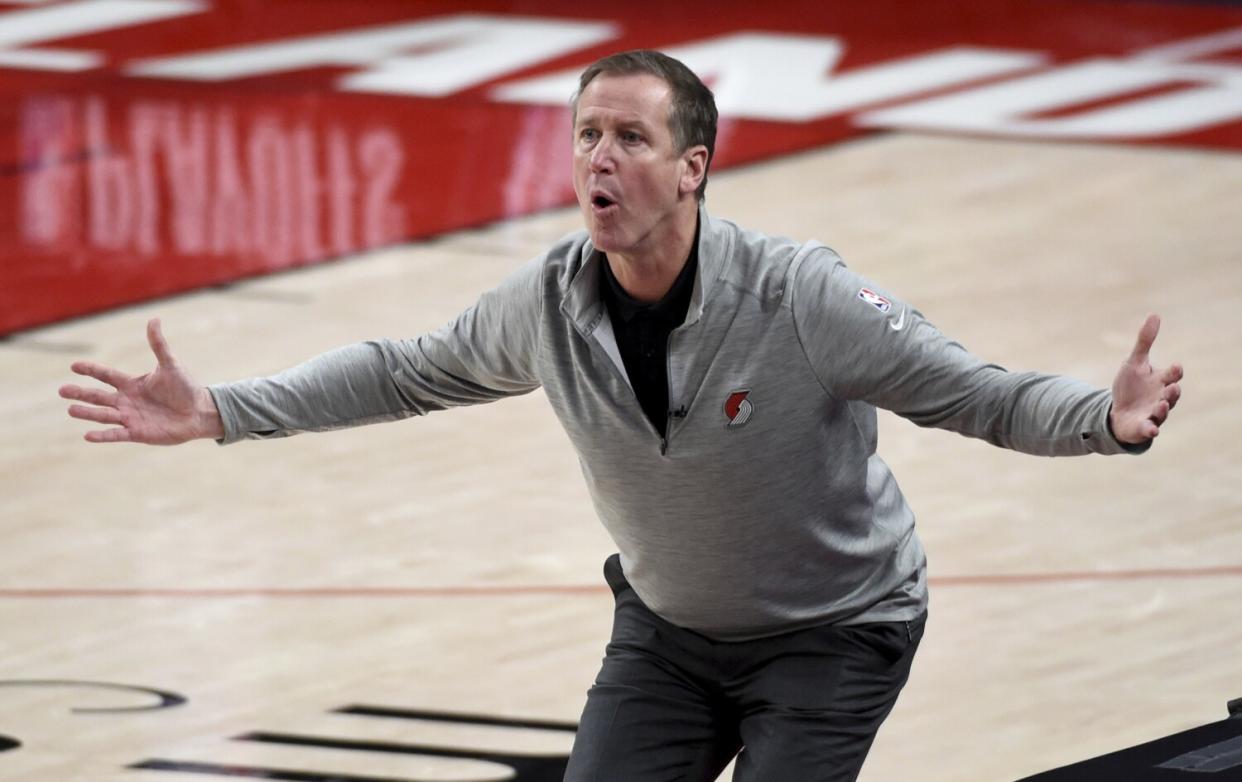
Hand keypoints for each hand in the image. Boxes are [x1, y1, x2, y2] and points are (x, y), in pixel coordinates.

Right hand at [59, 318, 223, 443]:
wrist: (199, 412)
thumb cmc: (185, 388)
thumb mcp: (170, 364)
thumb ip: (159, 344)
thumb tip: (154, 319)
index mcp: (132, 384)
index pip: (106, 375)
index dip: (91, 370)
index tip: (74, 365)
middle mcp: (127, 401)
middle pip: (99, 396)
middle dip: (81, 393)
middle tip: (62, 390)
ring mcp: (130, 417)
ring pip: (103, 415)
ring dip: (87, 413)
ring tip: (71, 409)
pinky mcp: (138, 433)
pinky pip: (116, 435)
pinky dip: (102, 436)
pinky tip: (87, 435)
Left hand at [1109, 314, 1182, 444]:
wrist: (1118, 411)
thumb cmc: (1131, 386)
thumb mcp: (1134, 362)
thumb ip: (1144, 342)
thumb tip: (1155, 314)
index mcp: (1161, 380)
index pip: (1172, 374)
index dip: (1174, 371)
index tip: (1176, 367)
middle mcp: (1161, 397)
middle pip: (1171, 394)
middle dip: (1172, 391)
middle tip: (1172, 387)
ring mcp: (1154, 413)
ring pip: (1163, 412)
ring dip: (1163, 408)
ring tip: (1160, 404)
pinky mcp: (1144, 427)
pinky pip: (1150, 429)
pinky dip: (1151, 430)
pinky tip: (1152, 430)